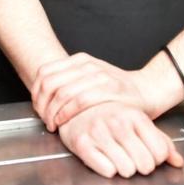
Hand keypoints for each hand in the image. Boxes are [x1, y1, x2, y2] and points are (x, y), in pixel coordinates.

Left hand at [32, 52, 152, 130]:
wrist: (147, 90)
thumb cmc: (116, 89)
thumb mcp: (91, 76)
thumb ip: (70, 79)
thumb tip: (42, 93)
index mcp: (80, 60)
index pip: (45, 72)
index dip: (35, 92)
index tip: (37, 108)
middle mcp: (88, 65)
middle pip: (50, 83)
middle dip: (42, 105)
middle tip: (44, 119)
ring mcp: (99, 76)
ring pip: (62, 92)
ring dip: (52, 112)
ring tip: (52, 124)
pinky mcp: (110, 90)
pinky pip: (79, 100)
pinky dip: (66, 113)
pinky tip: (63, 122)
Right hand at [57, 102, 183, 178]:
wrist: (75, 107)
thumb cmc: (110, 117)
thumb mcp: (138, 123)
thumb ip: (161, 141)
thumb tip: (177, 161)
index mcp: (135, 116)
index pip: (160, 152)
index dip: (155, 158)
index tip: (147, 153)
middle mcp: (118, 122)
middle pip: (146, 164)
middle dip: (140, 165)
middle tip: (131, 156)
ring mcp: (99, 132)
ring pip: (127, 170)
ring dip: (123, 168)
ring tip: (116, 156)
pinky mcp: (82, 143)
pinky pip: (107, 171)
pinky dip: (107, 169)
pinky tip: (103, 157)